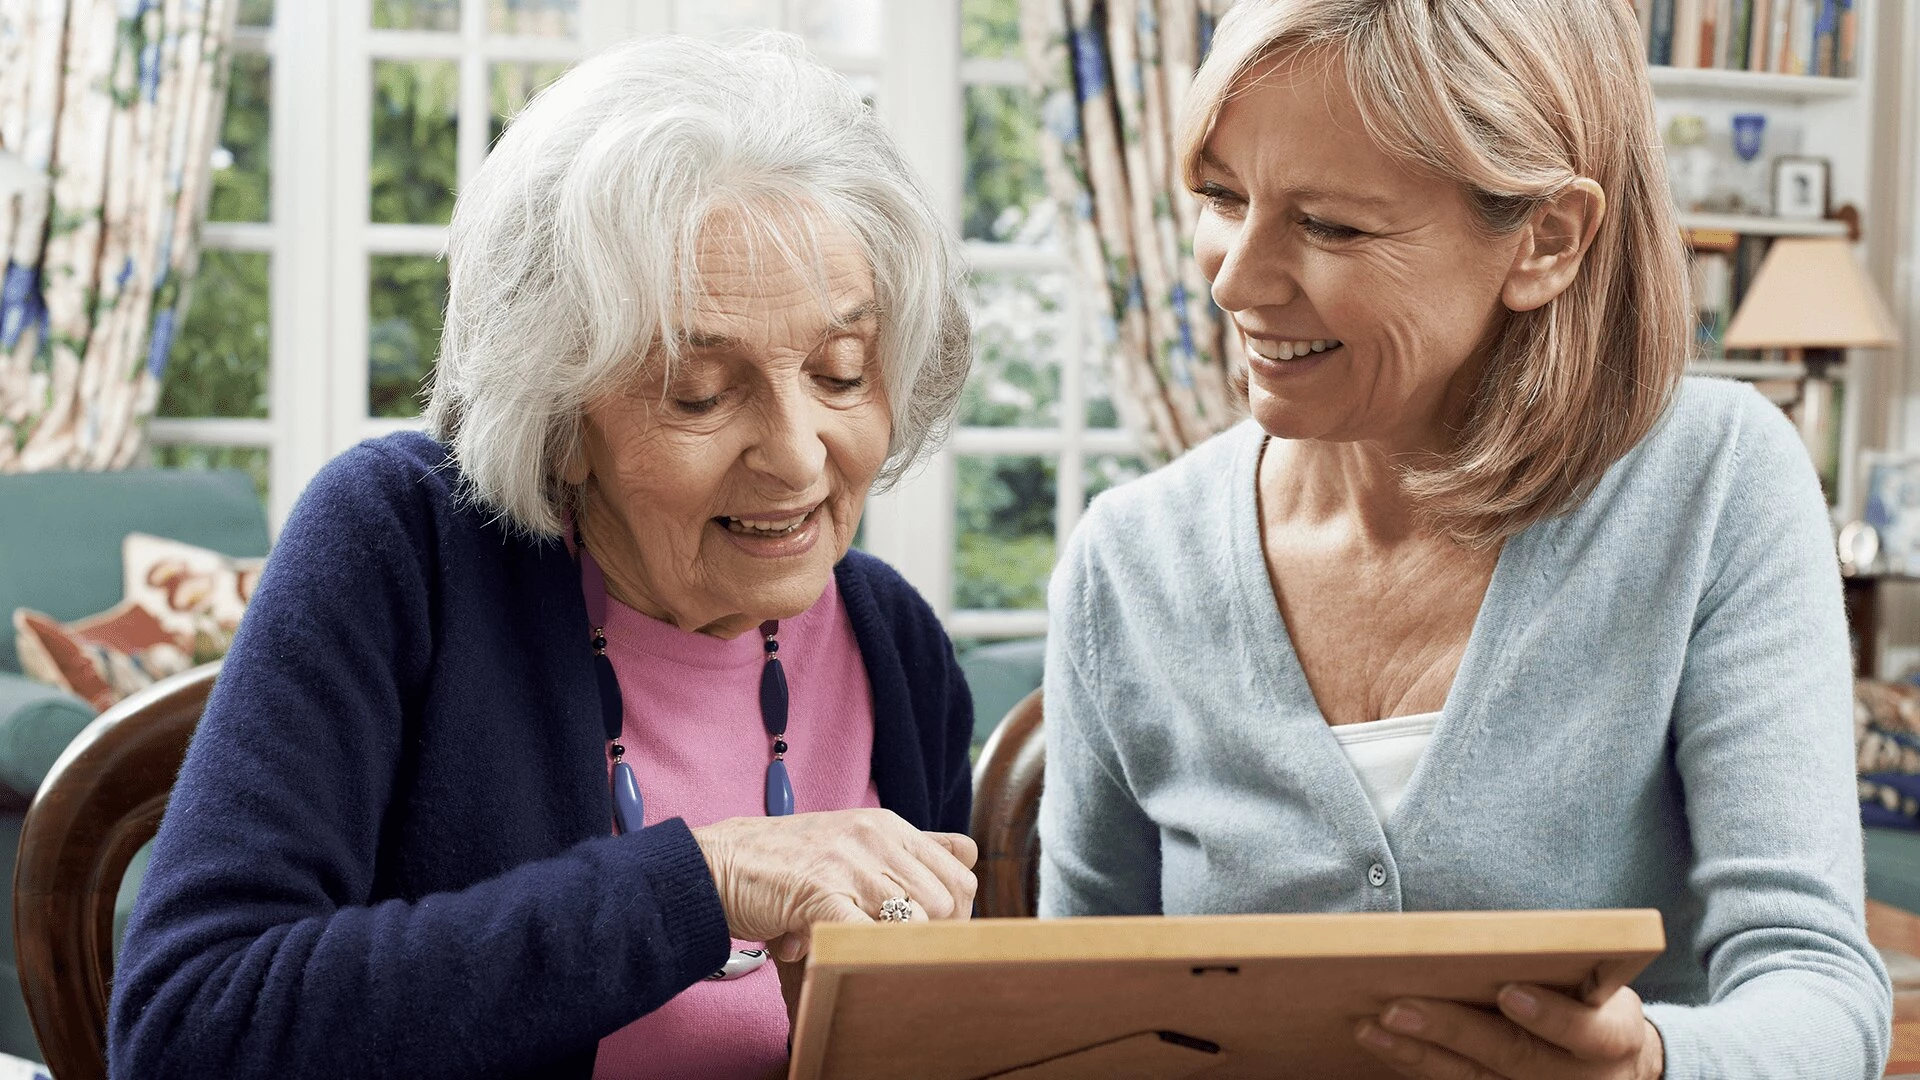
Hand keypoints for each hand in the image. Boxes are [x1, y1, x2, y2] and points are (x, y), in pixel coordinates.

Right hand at [691, 809, 976, 961]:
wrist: (719, 862)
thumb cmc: (787, 860)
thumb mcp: (854, 838)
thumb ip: (910, 848)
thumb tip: (969, 854)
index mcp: (888, 826)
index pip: (960, 873)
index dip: (958, 913)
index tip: (936, 935)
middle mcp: (875, 839)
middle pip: (947, 901)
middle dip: (934, 936)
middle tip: (902, 952)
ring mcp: (848, 864)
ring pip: (916, 919)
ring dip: (899, 947)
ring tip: (869, 952)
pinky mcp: (820, 894)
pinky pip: (868, 936)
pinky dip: (869, 955)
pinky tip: (850, 957)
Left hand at [1353, 983, 1663, 1078]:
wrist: (1612, 1065)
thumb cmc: (1591, 1003)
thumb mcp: (1595, 982)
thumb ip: (1556, 965)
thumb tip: (1476, 934)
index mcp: (1612, 1038)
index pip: (1585, 1031)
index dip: (1549, 1015)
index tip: (1509, 992)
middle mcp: (1579, 1077)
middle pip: (1514, 1056)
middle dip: (1454, 1030)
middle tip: (1400, 1007)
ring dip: (1418, 1053)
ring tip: (1372, 1026)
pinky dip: (1416, 1064)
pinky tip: (1382, 1042)